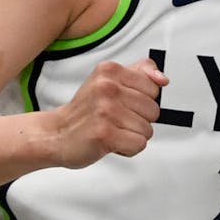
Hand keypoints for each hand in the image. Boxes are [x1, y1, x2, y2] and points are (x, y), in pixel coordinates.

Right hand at [46, 58, 168, 168]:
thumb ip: (141, 72)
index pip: (153, 88)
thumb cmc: (87, 110)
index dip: (142, 101)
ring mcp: (105, 111)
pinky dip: (128, 149)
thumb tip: (163, 79)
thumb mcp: (110, 80)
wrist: (56, 133)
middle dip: (138, 120)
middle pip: (153, 110)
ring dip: (132, 135)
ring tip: (112, 130)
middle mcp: (107, 87)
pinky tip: (111, 142)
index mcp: (110, 70)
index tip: (123, 103)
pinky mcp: (104, 134)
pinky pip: (139, 144)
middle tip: (116, 120)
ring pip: (147, 129)